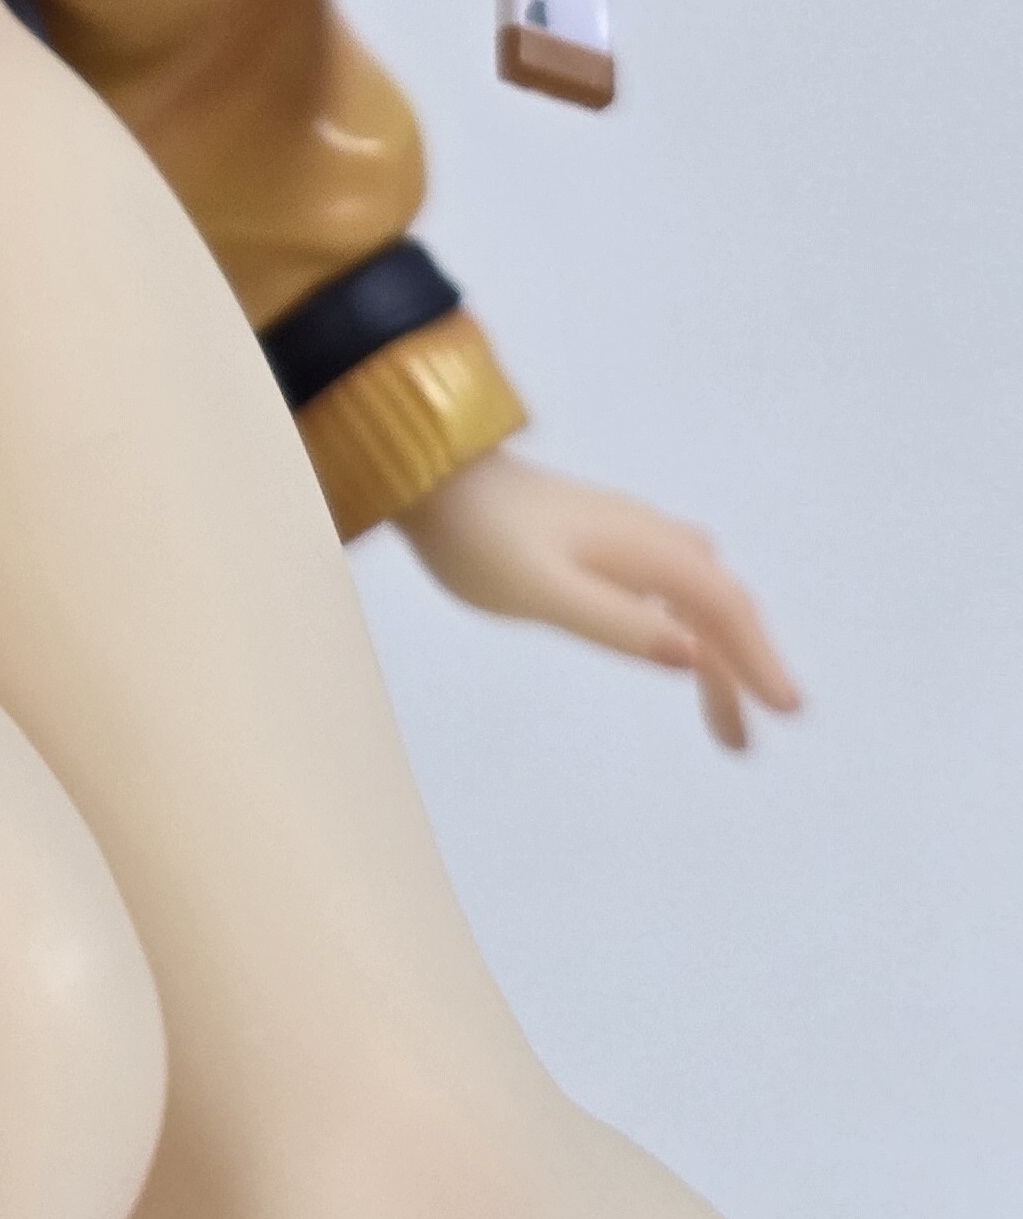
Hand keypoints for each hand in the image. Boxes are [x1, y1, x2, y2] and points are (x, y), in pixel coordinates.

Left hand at [397, 446, 803, 751]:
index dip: (761, 659)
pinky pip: (666, 588)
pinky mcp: (598, 541)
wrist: (430, 477)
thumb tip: (694, 656)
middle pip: (718, 604)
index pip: (724, 606)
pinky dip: (685, 628)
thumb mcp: (541, 591)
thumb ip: (616, 622)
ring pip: (694, 597)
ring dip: (717, 654)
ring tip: (722, 724)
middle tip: (745, 741)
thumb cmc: (478, 537)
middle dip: (744, 668)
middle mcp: (647, 535)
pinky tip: (675, 652)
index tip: (789, 714)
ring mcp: (624, 535)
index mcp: (643, 547)